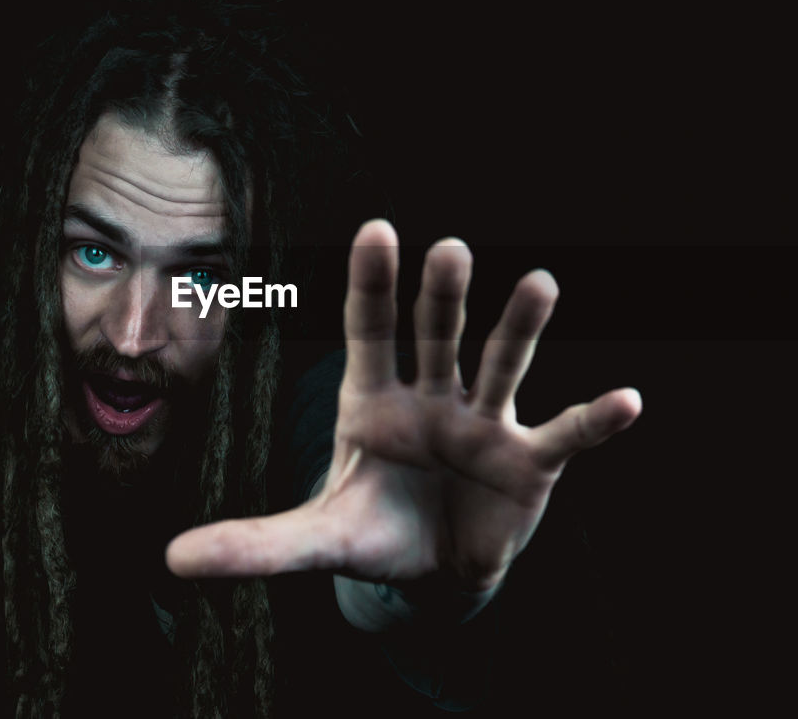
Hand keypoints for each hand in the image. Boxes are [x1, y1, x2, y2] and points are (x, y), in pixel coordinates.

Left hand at [166, 220, 640, 595]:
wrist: (434, 569)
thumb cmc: (375, 531)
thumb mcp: (316, 537)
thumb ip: (254, 544)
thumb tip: (170, 560)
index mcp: (375, 399)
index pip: (371, 331)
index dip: (373, 285)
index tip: (378, 229)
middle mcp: (432, 395)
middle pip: (437, 334)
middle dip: (441, 296)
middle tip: (447, 249)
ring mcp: (484, 422)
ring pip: (502, 363)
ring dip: (520, 327)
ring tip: (539, 283)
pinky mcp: (527, 460)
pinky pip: (562, 433)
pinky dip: (593, 420)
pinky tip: (627, 402)